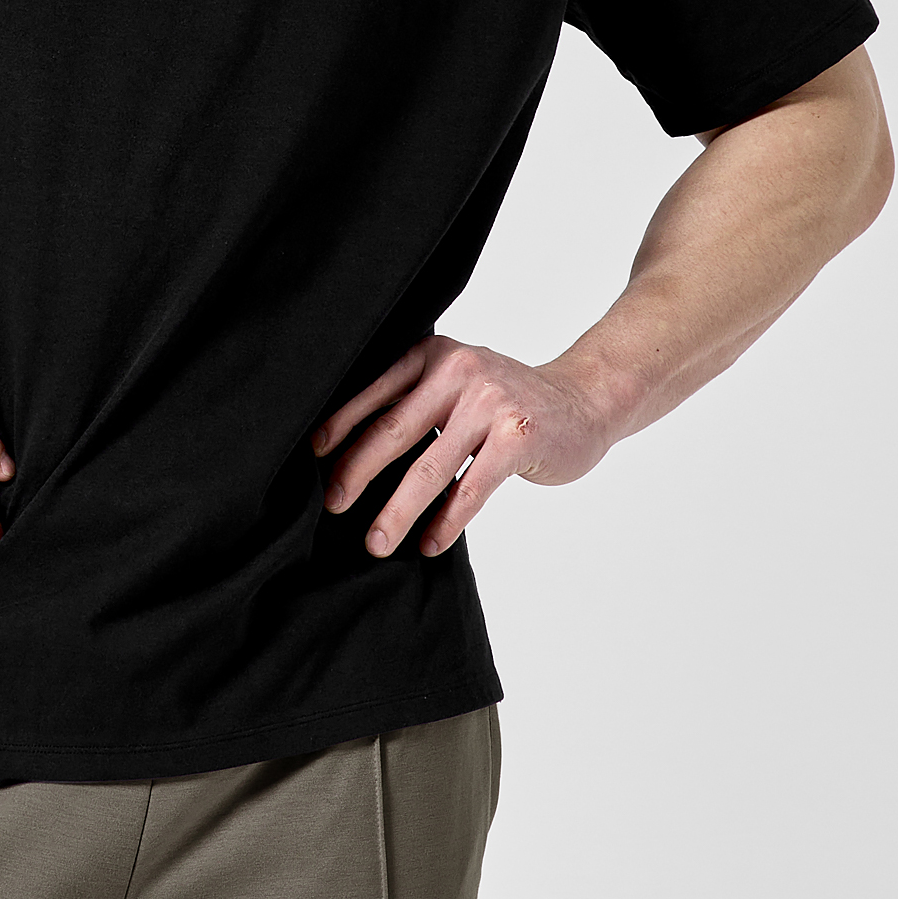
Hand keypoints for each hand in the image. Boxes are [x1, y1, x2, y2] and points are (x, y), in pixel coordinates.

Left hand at [310, 331, 614, 559]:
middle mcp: (457, 370)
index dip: (340, 428)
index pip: (375, 393)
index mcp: (433, 354)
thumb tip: (353, 454)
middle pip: (393, 431)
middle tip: (333, 506)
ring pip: (430, 468)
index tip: (313, 460)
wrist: (584, 401)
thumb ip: (417, 402)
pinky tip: (430, 543)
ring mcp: (490, 402)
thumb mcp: (459, 382)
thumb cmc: (508, 401)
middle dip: (357, 474)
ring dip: (397, 511)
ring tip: (376, 542)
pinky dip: (447, 521)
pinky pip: (472, 488)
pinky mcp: (519, 435)